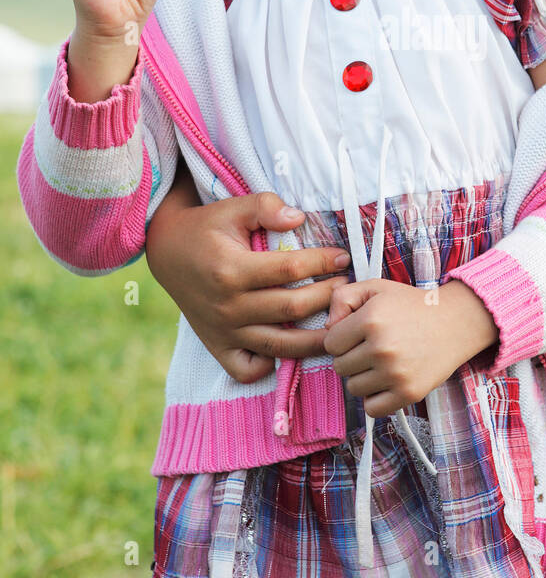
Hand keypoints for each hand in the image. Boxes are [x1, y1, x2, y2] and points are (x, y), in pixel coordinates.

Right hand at [145, 183, 352, 382]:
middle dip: (327, 297)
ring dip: (316, 339)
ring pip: (280, 346)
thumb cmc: (206, 228)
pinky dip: (270, 366)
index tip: (342, 257)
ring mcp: (224, 331)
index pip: (290, 270)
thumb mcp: (232, 208)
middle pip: (292, 309)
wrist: (167, 252)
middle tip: (346, 287)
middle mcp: (228, 306)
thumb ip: (265, 206)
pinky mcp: (218, 346)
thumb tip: (299, 219)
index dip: (322, 262)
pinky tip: (289, 350)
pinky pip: (248, 370)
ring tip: (338, 323)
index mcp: (232, 270)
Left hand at [323, 278, 497, 415]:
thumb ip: (342, 298)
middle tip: (373, 347)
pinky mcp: (409, 393)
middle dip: (352, 357)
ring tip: (383, 362)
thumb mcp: (376, 288)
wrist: (456, 322)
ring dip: (363, 377)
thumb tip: (328, 328)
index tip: (358, 333)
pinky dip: (375, 398)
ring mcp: (396, 373)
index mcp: (371, 319)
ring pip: (353, 388)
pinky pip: (372, 408)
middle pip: (340, 367)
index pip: (330, 343)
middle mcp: (382, 347)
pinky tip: (387, 381)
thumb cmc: (413, 305)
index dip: (342, 337)